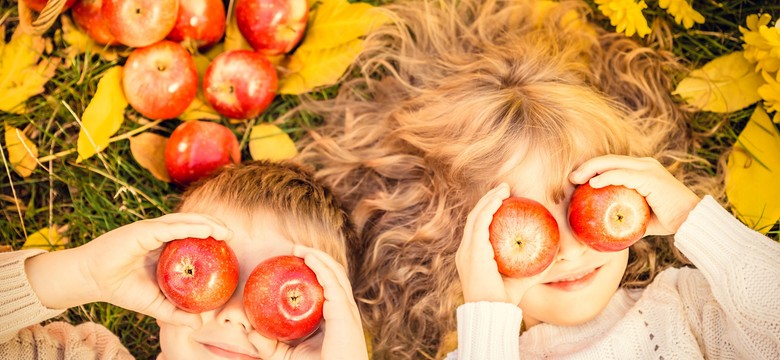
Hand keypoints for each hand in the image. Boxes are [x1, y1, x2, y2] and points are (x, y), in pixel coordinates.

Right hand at [80, 213, 232, 327]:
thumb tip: (199, 324)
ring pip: (185, 222)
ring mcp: (152, 230)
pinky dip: (189, 226)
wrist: (92, 281)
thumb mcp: (155, 305)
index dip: (211, 237)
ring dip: (206, 223)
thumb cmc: (123, 290)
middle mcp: (160, 235)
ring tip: (224, 231)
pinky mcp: (144, 230)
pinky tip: (205, 229)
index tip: (229, 245)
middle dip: (214, 226)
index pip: (192, 237)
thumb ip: (176, 312)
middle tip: (232, 235)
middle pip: (192, 225)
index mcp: (164, 247)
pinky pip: (171, 226)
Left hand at [250, 245, 367, 359]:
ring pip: (336, 274)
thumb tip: (248, 332)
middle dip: (317, 257)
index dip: (317, 270)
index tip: (295, 260)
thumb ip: (270, 344)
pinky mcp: (345, 315)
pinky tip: (308, 258)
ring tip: (299, 248)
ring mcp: (347, 311)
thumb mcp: (287, 355)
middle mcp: (345, 311)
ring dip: (319, 256)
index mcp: (336, 317)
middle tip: (294, 249)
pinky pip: (333, 285)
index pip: (330, 286)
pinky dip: (322, 267)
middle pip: (335, 274)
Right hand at [456, 183, 549, 304]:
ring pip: (475, 217)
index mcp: (472, 257)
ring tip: (503, 189)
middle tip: (505, 188)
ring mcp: (466, 251)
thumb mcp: (522, 279)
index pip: (477, 228)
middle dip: (488, 200)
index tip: (504, 200)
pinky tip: (500, 199)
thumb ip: (536, 267)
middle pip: (474, 217)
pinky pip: (480, 224)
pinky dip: (489, 208)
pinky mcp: (472, 252)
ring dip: (489, 200)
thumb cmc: (505, 301)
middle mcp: (465, 251)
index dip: (488, 211)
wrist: (491, 314)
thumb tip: (557, 256)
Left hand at [569, 155, 700, 234]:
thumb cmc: (670, 220)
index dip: (594, 168)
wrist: (692, 222)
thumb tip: (607, 227)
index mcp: (643, 170)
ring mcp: (648, 169)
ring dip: (591, 169)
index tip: (577, 180)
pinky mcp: (650, 177)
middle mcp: (645, 165)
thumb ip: (627, 216)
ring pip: (613, 163)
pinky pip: (622, 175)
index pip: (613, 164)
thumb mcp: (642, 216)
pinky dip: (605, 178)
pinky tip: (592, 184)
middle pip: (609, 160)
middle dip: (588, 166)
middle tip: (571, 178)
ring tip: (575, 179)